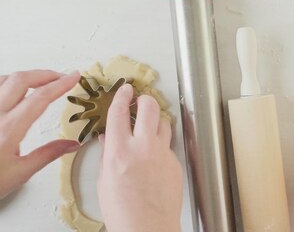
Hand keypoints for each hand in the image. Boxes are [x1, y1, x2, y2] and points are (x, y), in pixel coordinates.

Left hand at [0, 70, 80, 199]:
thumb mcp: (19, 173)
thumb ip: (47, 154)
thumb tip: (70, 145)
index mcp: (9, 128)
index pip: (41, 97)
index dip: (61, 83)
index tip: (74, 77)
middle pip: (22, 79)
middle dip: (45, 74)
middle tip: (60, 76)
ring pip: (3, 79)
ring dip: (24, 76)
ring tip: (37, 82)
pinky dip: (4, 82)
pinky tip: (9, 90)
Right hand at [98, 84, 182, 231]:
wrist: (148, 228)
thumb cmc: (123, 211)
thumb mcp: (105, 180)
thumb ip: (107, 154)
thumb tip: (107, 138)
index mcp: (119, 151)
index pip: (120, 112)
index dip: (122, 95)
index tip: (124, 89)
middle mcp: (143, 148)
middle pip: (150, 107)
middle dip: (145, 99)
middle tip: (141, 100)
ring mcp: (163, 154)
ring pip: (165, 122)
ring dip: (156, 119)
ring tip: (148, 124)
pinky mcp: (175, 163)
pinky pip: (169, 145)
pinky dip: (161, 144)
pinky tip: (153, 155)